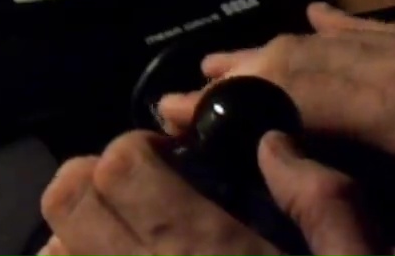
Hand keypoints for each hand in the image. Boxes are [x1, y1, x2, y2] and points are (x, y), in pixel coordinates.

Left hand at [38, 128, 383, 255]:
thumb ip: (328, 206)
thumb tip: (276, 148)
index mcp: (205, 254)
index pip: (120, 166)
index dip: (139, 150)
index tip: (173, 164)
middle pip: (67, 198)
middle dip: (97, 182)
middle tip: (144, 199)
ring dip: (78, 243)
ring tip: (130, 251)